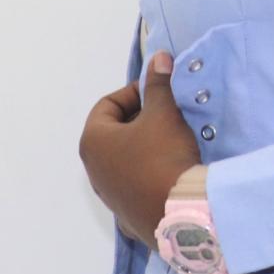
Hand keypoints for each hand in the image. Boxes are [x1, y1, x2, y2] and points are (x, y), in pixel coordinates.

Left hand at [79, 51, 202, 249]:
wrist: (180, 214)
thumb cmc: (164, 156)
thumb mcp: (164, 114)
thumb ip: (158, 85)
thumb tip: (158, 58)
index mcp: (93, 141)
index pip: (107, 105)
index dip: (134, 93)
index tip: (159, 92)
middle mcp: (93, 170)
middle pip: (114, 133)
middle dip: (141, 119)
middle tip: (169, 114)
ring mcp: (108, 196)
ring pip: (124, 161)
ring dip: (145, 147)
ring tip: (173, 142)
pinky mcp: (126, 215)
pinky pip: (135, 186)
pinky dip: (148, 175)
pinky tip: (169, 174)